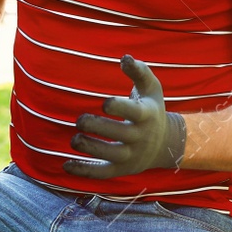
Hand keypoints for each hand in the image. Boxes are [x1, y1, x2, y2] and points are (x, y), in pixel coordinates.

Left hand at [63, 55, 186, 179]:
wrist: (166, 144)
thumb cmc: (152, 109)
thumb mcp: (151, 88)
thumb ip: (139, 71)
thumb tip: (124, 57)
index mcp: (147, 115)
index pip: (134, 112)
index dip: (119, 107)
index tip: (104, 103)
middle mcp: (140, 137)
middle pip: (119, 134)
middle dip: (97, 127)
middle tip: (80, 120)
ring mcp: (131, 156)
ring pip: (110, 156)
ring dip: (90, 148)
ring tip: (74, 140)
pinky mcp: (121, 169)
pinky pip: (102, 174)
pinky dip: (84, 171)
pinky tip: (65, 165)